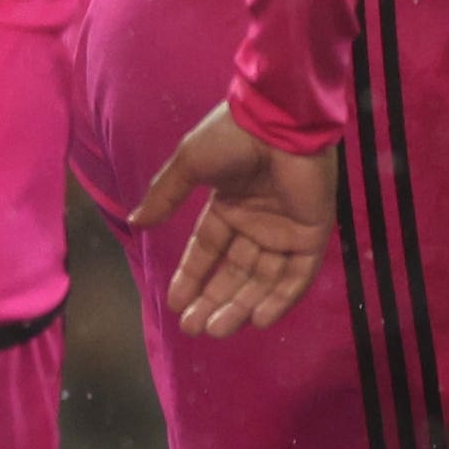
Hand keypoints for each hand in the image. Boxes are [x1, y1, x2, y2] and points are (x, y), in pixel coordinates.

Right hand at [129, 101, 336, 337]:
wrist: (279, 119)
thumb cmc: (233, 136)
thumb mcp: (190, 163)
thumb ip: (166, 195)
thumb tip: (136, 221)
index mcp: (229, 204)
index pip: (208, 250)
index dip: (192, 277)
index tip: (174, 305)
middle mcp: (257, 220)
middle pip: (234, 272)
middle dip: (214, 300)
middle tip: (194, 328)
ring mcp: (285, 228)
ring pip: (264, 279)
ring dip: (241, 306)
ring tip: (217, 329)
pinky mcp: (313, 232)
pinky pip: (298, 274)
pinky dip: (281, 299)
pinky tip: (258, 319)